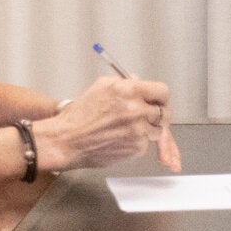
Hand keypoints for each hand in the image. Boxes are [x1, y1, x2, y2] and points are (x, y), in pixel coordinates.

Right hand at [36, 76, 171, 172]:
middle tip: (144, 116)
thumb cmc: (79, 116)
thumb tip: (140, 82)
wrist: (67, 141)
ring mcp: (139, 130)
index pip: (162, 91)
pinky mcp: (137, 148)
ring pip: (157, 130)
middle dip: (155, 114)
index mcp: (129, 91)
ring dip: (147, 129)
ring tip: (124, 128)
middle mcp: (136, 110)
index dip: (161, 97)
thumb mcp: (101, 87)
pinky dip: (137, 142)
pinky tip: (120, 139)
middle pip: (163, 112)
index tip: (158, 100)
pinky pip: (146, 144)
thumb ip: (125, 83)